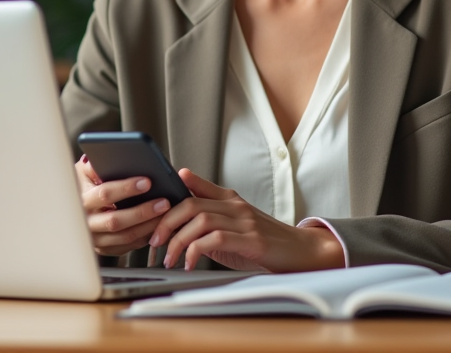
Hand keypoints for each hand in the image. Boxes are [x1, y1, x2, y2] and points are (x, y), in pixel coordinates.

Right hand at [75, 155, 171, 256]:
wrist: (75, 213)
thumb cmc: (83, 188)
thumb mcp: (82, 174)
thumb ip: (92, 166)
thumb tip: (105, 159)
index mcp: (82, 201)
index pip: (105, 194)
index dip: (126, 188)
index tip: (146, 182)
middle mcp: (88, 223)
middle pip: (116, 221)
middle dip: (142, 211)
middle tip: (164, 202)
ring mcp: (97, 239)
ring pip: (126, 236)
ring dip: (149, 226)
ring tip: (166, 214)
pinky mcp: (107, 249)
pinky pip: (129, 245)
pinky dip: (146, 236)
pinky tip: (159, 225)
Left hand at [148, 169, 346, 272]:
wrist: (300, 252)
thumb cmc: (264, 241)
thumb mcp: (233, 224)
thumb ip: (209, 213)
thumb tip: (181, 201)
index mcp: (230, 199)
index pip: (194, 188)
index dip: (169, 196)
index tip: (150, 211)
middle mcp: (235, 206)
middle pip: (191, 204)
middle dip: (166, 223)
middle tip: (154, 242)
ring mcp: (244, 221)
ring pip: (200, 220)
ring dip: (178, 240)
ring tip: (170, 257)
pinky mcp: (251, 239)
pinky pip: (216, 239)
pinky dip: (196, 251)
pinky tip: (190, 263)